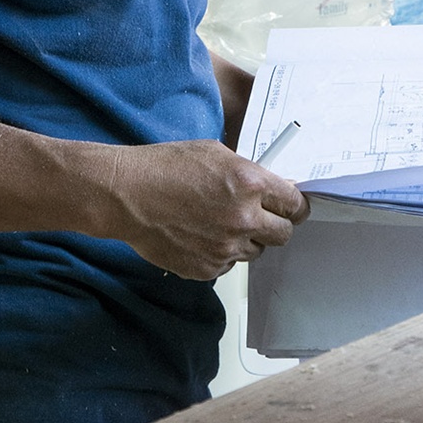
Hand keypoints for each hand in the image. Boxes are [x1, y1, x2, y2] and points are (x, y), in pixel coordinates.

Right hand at [102, 139, 309, 281]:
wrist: (127, 194)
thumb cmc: (165, 167)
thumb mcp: (215, 153)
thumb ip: (250, 172)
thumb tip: (275, 187)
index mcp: (250, 184)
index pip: (295, 204)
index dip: (295, 205)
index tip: (291, 207)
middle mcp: (243, 218)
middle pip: (283, 233)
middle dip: (275, 224)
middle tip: (259, 216)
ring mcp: (226, 248)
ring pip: (256, 251)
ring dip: (246, 239)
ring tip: (217, 222)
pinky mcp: (208, 269)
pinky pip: (228, 265)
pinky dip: (221, 253)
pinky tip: (200, 235)